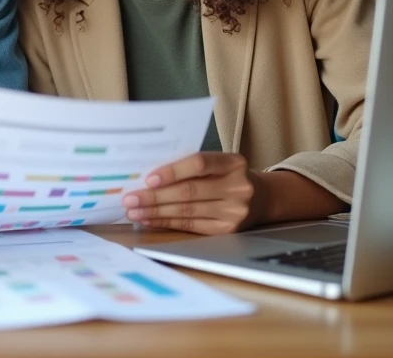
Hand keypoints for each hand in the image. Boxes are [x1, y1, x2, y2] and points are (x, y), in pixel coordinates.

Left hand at [122, 152, 258, 235]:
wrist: (262, 198)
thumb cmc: (229, 176)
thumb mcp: (220, 164)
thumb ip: (192, 166)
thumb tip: (149, 176)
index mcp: (234, 163)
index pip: (200, 164)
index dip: (173, 171)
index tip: (149, 178)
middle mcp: (238, 187)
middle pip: (189, 192)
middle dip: (155, 196)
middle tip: (130, 198)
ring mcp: (234, 212)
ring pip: (187, 211)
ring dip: (155, 212)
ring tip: (134, 210)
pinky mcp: (227, 231)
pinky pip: (190, 226)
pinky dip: (166, 223)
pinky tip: (149, 220)